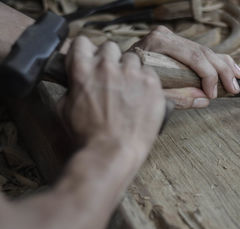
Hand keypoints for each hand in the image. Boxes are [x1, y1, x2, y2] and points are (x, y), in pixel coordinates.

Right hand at [61, 36, 164, 150]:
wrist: (113, 152)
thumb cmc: (87, 136)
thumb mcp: (64, 110)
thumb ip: (71, 88)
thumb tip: (76, 83)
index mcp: (83, 69)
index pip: (83, 42)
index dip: (87, 52)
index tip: (92, 61)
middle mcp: (107, 66)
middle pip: (110, 47)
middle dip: (110, 60)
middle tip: (112, 77)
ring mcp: (132, 73)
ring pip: (133, 58)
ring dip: (130, 70)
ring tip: (130, 89)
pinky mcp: (152, 84)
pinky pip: (150, 72)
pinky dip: (146, 82)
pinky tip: (143, 97)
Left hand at [132, 26, 239, 108]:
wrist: (116, 77)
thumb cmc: (129, 85)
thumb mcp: (150, 92)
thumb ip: (177, 96)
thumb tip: (203, 99)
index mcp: (159, 42)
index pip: (194, 57)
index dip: (208, 76)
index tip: (213, 94)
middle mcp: (167, 36)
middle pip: (203, 53)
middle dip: (222, 72)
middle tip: (234, 88)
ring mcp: (172, 40)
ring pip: (206, 51)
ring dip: (224, 66)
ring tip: (238, 78)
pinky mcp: (176, 46)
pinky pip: (202, 52)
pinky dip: (218, 61)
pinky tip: (232, 67)